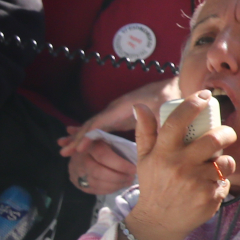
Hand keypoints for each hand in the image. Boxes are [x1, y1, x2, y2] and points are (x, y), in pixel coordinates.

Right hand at [59, 78, 176, 148]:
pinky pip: (102, 127)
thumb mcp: (164, 108)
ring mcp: (118, 113)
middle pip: (92, 124)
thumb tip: (148, 132)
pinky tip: (84, 143)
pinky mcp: (122, 118)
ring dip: (80, 137)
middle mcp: (116, 109)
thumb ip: (155, 120)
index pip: (99, 123)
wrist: (176, 87)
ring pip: (95, 126)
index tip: (78, 149)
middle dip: (77, 138)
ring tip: (65, 148)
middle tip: (63, 152)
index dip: (87, 136)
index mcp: (122, 107)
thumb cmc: (170, 97)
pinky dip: (91, 135)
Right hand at [66, 136, 134, 196]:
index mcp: (89, 144)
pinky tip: (120, 185)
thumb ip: (120, 145)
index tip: (134, 169)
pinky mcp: (77, 182)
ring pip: (96, 182)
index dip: (120, 164)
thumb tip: (137, 156)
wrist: (80, 151)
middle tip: (132, 177)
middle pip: (98, 171)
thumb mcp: (109, 139)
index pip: (103, 155)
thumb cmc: (103, 144)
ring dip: (115, 184)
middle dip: (118, 177)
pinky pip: (94, 189)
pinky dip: (109, 189)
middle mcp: (79, 158)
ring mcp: (76, 171)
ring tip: (128, 181)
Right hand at [121, 93, 237, 239]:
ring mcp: (195, 182)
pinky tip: (210, 185)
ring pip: (225, 162)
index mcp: (162, 153)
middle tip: (226, 134)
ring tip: (217, 164)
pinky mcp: (209, 197)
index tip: (204, 96)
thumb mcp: (144, 159)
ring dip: (226, 161)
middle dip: (227, 133)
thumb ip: (145, 132)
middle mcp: (179, 166)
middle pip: (214, 139)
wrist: (158, 221)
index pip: (177, 122)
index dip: (193, 104)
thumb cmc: (154, 185)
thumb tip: (140, 106)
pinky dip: (221, 181)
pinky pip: (225, 182)